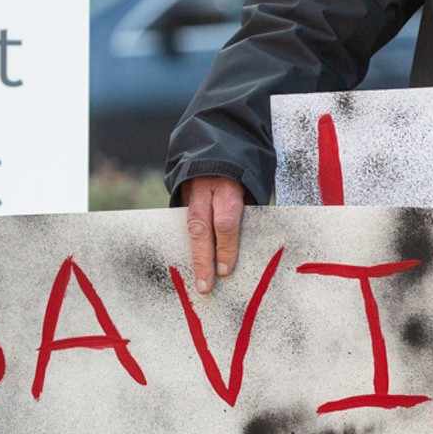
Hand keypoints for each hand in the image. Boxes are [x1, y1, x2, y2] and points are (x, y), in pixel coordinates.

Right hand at [182, 175, 246, 293]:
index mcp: (227, 188)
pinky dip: (188, 245)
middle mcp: (204, 192)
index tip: (225, 270)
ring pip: (189, 228)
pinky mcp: (182, 199)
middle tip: (205, 286)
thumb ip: (247, 213)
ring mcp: (189, 194)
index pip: (225, 222)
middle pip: (201, 229)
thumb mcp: (250, 188)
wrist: (214, 147)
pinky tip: (189, 265)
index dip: (226, 247)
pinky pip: (184, 224)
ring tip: (198, 281)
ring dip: (193, 256)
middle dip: (203, 260)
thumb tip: (249, 246)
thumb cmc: (241, 176)